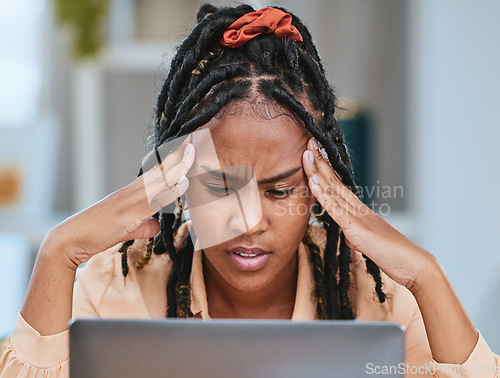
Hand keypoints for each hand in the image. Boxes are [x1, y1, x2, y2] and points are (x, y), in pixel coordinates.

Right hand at [48, 136, 195, 269]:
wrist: (70, 239)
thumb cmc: (96, 232)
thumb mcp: (127, 229)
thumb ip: (144, 226)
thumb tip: (156, 225)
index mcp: (131, 193)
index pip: (155, 172)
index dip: (171, 160)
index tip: (185, 148)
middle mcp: (131, 192)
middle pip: (159, 169)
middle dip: (178, 155)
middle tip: (193, 139)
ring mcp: (129, 200)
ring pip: (158, 180)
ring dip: (178, 167)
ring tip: (193, 152)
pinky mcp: (128, 213)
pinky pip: (154, 199)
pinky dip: (170, 191)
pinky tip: (184, 184)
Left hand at [302, 138, 436, 291]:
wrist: (414, 265)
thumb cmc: (393, 256)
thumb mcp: (368, 242)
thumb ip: (356, 234)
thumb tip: (348, 234)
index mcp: (360, 212)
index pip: (339, 187)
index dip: (325, 170)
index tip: (315, 154)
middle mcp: (358, 209)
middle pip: (335, 181)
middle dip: (319, 162)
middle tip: (308, 141)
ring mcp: (357, 216)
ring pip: (333, 190)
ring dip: (318, 171)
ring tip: (307, 153)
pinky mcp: (356, 228)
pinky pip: (336, 208)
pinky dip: (323, 193)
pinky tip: (313, 181)